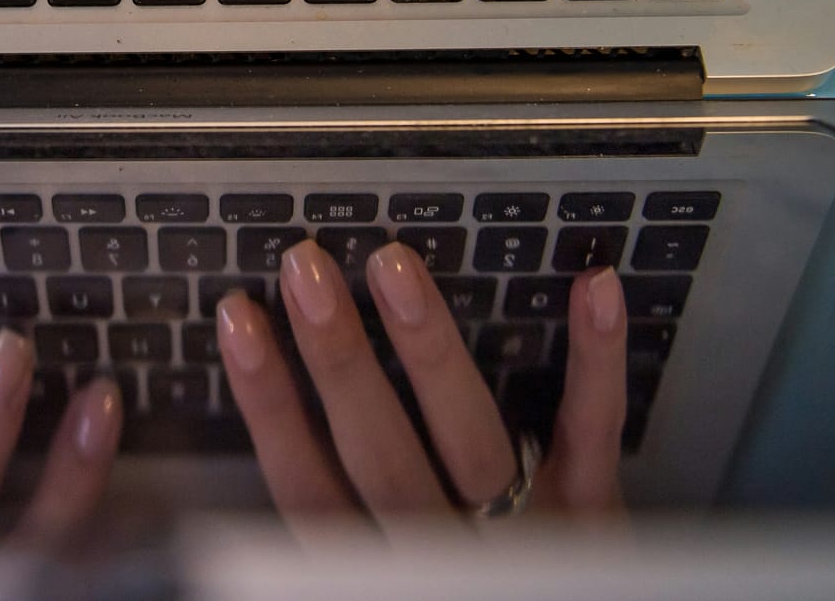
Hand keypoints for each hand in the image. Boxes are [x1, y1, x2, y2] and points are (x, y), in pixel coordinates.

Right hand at [217, 241, 626, 530]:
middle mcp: (440, 548)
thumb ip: (341, 511)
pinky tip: (591, 287)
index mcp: (377, 560)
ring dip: (428, 343)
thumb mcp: (380, 562)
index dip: (269, 401)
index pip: (307, 481)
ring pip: (468, 433)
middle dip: (338, 356)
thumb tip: (284, 405)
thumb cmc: (453, 576)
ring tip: (394, 265)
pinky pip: (592, 430)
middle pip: (380, 451)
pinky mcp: (592, 512)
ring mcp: (523, 527)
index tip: (240, 320)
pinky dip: (595, 356)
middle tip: (307, 268)